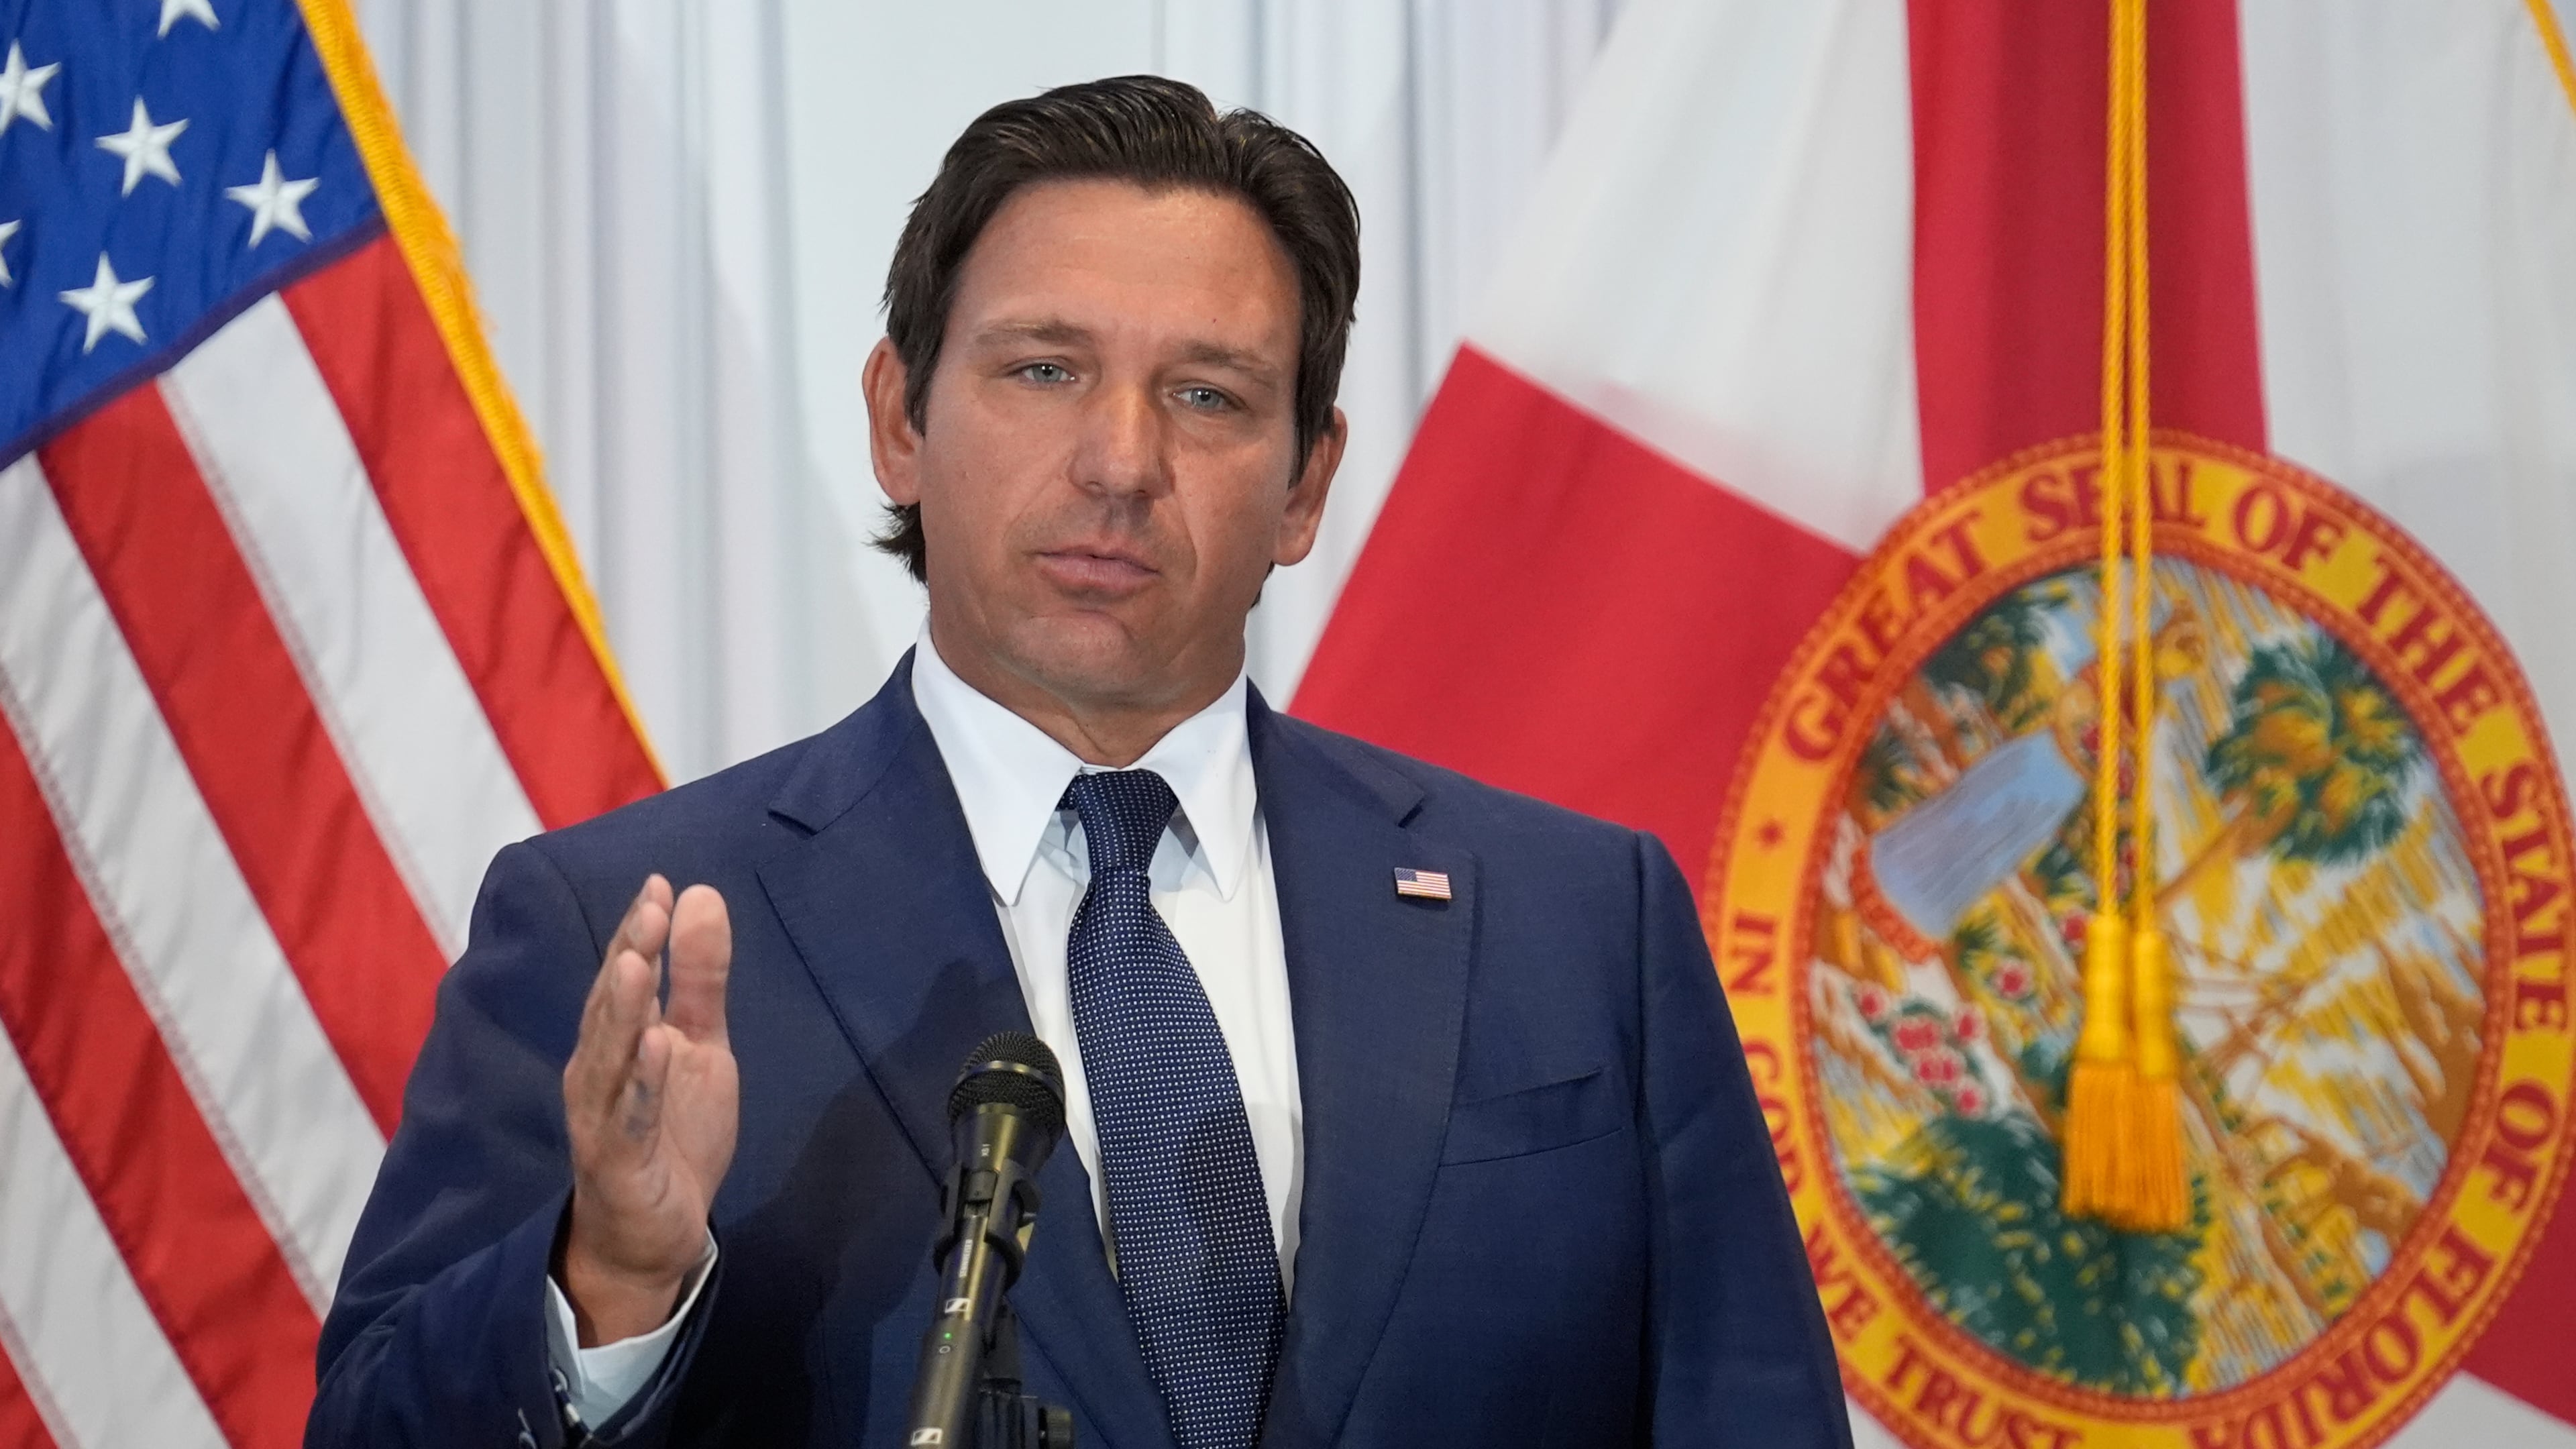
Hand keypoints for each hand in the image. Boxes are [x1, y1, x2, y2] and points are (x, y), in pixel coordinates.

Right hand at [557, 875, 737, 1344]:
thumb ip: (700, 979)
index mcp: (617, 1041)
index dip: (639, 931)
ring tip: (639, 961)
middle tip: (650, 905)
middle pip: (611, 1007)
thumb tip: (698, 896)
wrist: (652, 1234)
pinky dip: (642, 1082)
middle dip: (629, 954)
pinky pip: (629, 1117)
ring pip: (610, 1057)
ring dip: (623, 1010)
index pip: (624, 977)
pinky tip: (657, 1047)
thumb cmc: (670, 1133)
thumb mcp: (700, 1047)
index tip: (660, 883)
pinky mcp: (618, 1161)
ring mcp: (602, 1117)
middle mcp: (597, 1072)